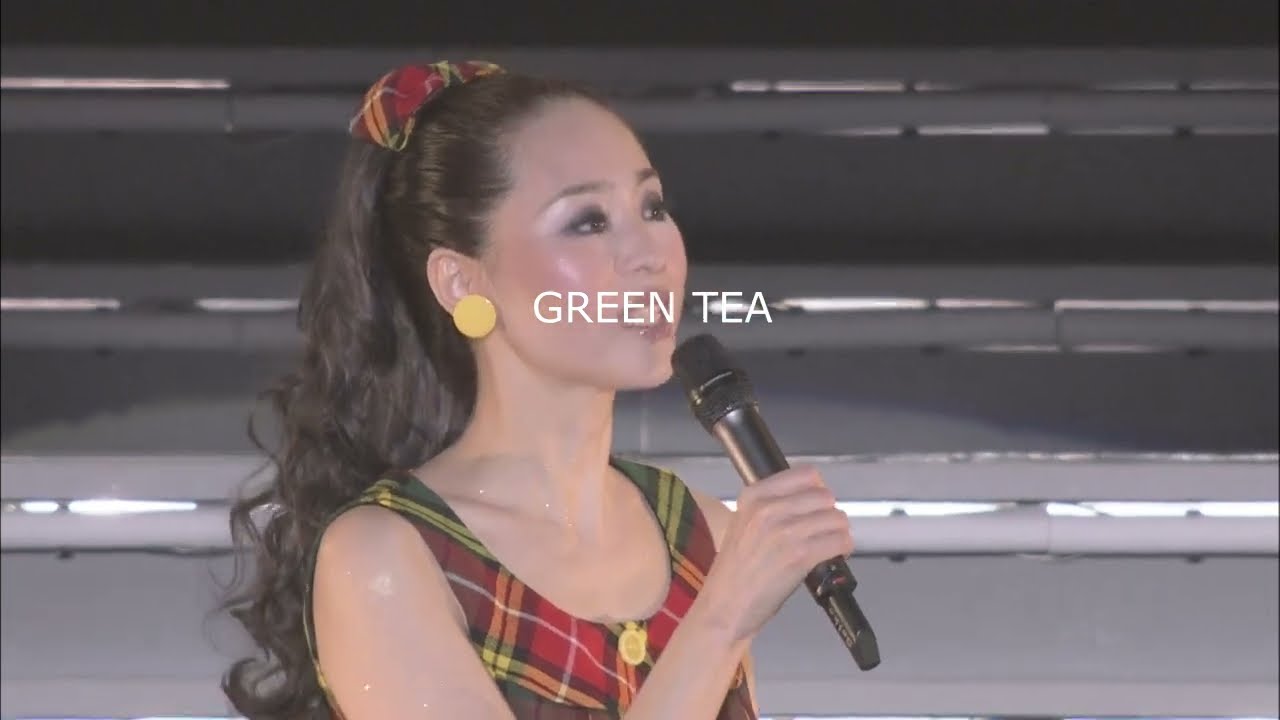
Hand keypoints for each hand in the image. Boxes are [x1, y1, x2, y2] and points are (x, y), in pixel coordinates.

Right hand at [700, 465, 854, 643]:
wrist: (723, 607)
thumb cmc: (734, 572)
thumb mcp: (743, 524)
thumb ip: (771, 506)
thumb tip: (811, 499)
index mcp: (753, 496)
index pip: (806, 474)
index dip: (817, 491)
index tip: (815, 507)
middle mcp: (768, 508)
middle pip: (825, 496)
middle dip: (829, 514)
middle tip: (822, 531)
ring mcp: (785, 531)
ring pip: (836, 518)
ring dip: (838, 533)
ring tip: (826, 546)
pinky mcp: (800, 555)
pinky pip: (840, 541)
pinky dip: (842, 549)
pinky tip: (831, 558)